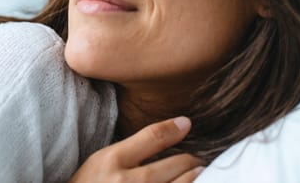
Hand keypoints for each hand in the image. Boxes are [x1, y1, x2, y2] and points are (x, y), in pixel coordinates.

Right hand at [69, 116, 204, 182]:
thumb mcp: (101, 160)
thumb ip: (131, 147)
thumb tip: (166, 128)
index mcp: (112, 161)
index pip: (152, 137)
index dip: (173, 128)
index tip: (187, 123)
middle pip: (174, 165)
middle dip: (190, 159)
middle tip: (197, 158)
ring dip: (194, 177)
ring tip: (198, 172)